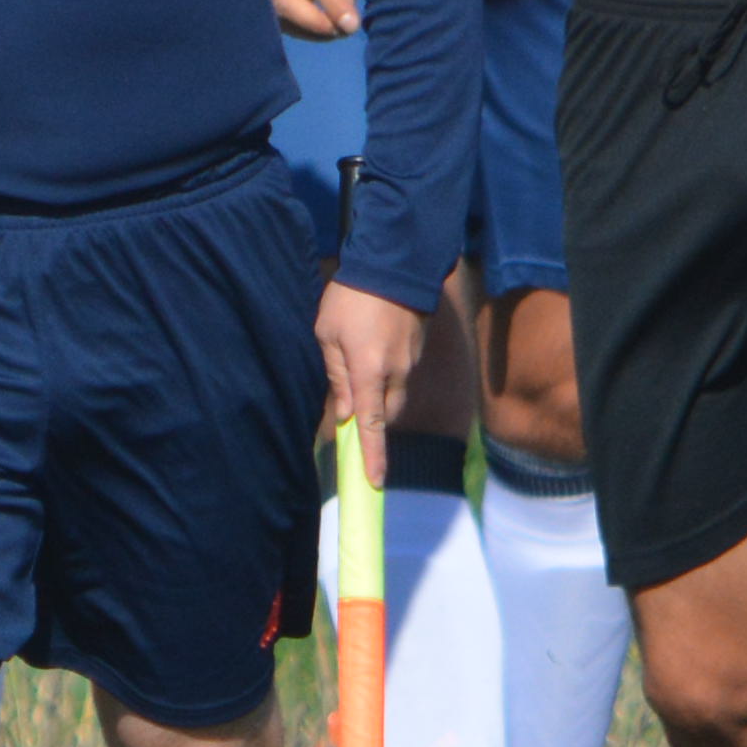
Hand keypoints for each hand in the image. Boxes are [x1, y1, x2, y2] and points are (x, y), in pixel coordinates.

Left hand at [314, 279, 423, 444]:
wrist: (394, 264)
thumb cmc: (352, 298)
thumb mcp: (328, 335)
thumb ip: (337, 377)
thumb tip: (345, 413)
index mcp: (370, 373)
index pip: (371, 425)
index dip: (373, 456)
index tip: (376, 482)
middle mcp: (396, 373)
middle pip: (386, 414)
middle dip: (372, 423)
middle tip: (350, 417)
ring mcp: (411, 361)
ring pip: (395, 395)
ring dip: (378, 396)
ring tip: (357, 369)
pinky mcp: (418, 349)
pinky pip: (402, 374)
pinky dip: (387, 376)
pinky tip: (372, 352)